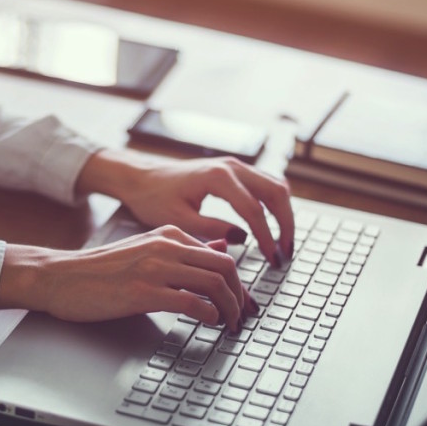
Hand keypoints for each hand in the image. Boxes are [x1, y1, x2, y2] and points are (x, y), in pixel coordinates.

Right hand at [0, 226, 256, 329]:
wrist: (61, 277)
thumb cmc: (100, 269)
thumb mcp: (145, 249)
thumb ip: (182, 250)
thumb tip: (221, 247)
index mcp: (168, 234)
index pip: (220, 254)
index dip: (239, 282)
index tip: (242, 302)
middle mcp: (166, 246)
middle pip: (225, 267)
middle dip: (241, 296)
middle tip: (243, 316)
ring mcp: (155, 268)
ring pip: (214, 283)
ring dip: (229, 308)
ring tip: (229, 324)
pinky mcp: (144, 292)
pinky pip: (192, 302)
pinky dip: (209, 315)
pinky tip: (209, 323)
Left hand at [76, 150, 294, 264]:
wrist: (141, 177)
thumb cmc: (153, 198)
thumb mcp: (178, 220)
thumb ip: (212, 229)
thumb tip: (243, 240)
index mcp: (217, 177)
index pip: (254, 210)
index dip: (266, 237)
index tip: (272, 259)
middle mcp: (231, 166)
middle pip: (276, 193)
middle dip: (286, 225)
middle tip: (285, 253)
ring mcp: (234, 166)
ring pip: (275, 186)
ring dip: (284, 214)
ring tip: (283, 244)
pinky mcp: (233, 171)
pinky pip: (265, 184)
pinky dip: (274, 205)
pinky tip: (272, 227)